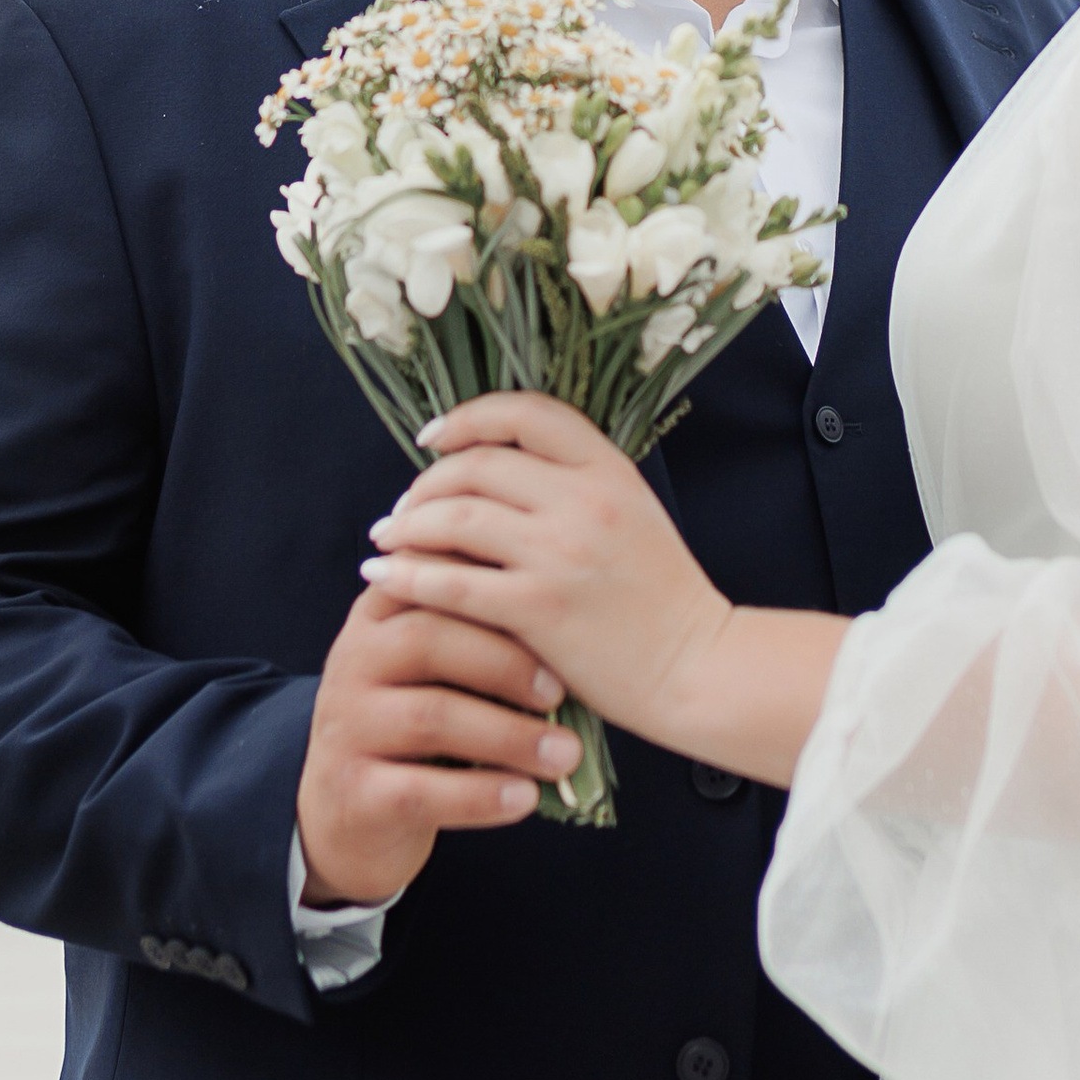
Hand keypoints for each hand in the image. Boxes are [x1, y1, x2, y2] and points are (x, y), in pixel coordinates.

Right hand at [293, 578, 580, 907]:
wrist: (349, 808)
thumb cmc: (417, 722)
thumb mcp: (436, 666)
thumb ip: (480, 632)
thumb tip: (573, 624)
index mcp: (380, 614)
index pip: (433, 578)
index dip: (494, 591)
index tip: (560, 611)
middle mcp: (353, 659)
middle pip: (428, 639)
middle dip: (506, 663)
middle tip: (564, 691)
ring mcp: (347, 725)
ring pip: (430, 716)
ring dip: (508, 735)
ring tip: (565, 754)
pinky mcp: (353, 791)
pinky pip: (420, 790)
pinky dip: (480, 795)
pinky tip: (525, 799)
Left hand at [366, 397, 730, 746]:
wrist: (696, 666)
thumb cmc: (661, 596)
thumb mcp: (635, 513)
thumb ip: (576, 485)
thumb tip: (494, 468)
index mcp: (609, 469)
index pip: (526, 413)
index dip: (470, 418)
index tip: (435, 437)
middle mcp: (583, 500)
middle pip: (478, 464)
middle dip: (427, 481)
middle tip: (403, 505)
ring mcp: (560, 554)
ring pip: (456, 518)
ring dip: (408, 524)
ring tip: (387, 537)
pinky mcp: (539, 609)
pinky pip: (453, 584)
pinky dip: (407, 576)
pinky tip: (383, 577)